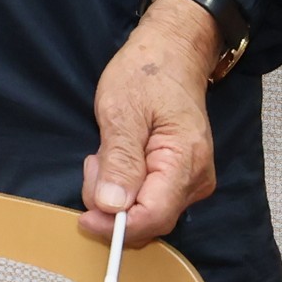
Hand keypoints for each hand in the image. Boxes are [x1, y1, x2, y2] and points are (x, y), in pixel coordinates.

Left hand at [79, 0, 222, 241]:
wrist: (172, 55)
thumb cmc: (146, 75)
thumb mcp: (121, 111)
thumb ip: (119, 160)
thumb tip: (112, 207)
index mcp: (185, 162)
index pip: (154, 216)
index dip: (118, 226)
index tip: (84, 218)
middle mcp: (196, 180)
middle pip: (151, 219)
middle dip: (113, 203)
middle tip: (94, 161)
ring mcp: (191, 181)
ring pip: (148, 211)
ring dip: (117, 192)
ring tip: (104, 151)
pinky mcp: (181, 178)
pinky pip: (150, 198)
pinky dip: (126, 186)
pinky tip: (115, 158)